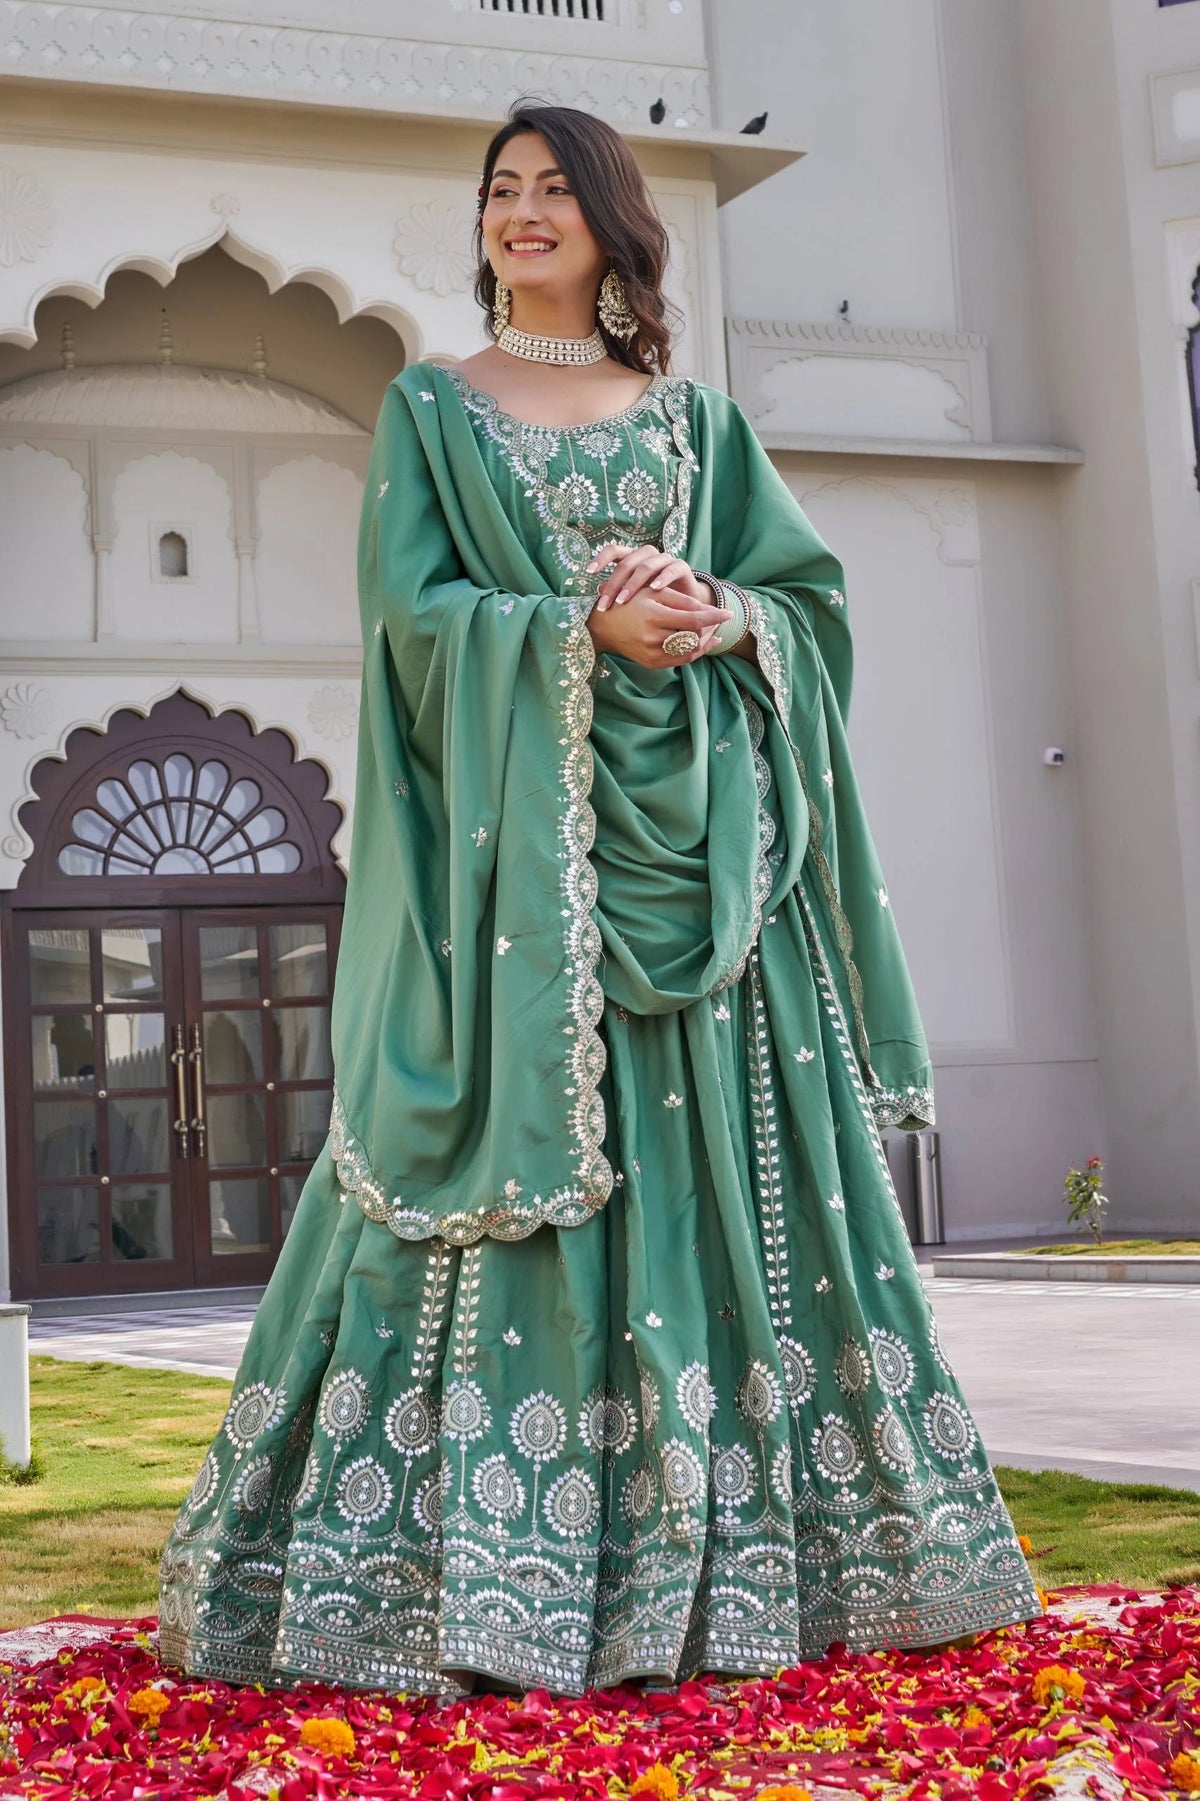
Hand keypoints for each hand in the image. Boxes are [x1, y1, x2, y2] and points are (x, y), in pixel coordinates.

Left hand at [587, 542, 710, 611]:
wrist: (686, 603)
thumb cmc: (655, 598)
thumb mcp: (635, 595)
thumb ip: (618, 589)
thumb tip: (596, 590)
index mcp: (634, 558)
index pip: (614, 551)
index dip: (601, 558)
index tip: (589, 572)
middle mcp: (648, 555)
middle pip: (627, 562)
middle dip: (614, 584)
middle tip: (604, 604)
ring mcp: (665, 559)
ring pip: (646, 565)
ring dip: (633, 584)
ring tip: (623, 600)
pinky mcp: (681, 567)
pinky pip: (671, 570)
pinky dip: (663, 578)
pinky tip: (654, 589)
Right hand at [587, 582, 730, 668]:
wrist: (602, 627)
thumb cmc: (629, 602)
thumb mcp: (652, 593)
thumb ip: (681, 600)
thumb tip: (708, 611)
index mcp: (654, 616)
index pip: (693, 620)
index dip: (714, 617)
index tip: (729, 612)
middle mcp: (653, 638)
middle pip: (694, 637)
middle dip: (710, 629)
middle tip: (718, 619)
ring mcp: (651, 654)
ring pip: (689, 651)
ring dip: (704, 642)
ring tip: (713, 631)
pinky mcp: (651, 664)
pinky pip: (680, 661)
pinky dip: (694, 653)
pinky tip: (703, 644)